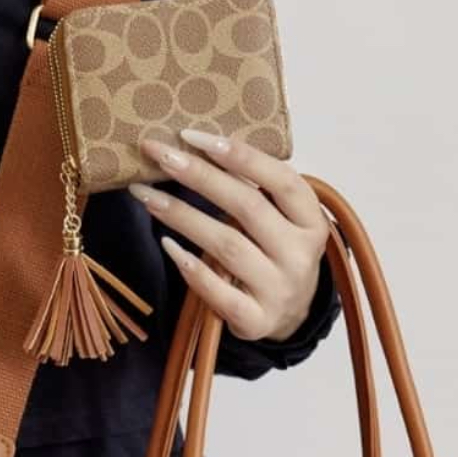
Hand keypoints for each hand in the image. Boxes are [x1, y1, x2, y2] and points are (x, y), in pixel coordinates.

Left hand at [132, 130, 329, 342]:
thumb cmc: (274, 256)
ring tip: (147, 195)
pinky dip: (190, 266)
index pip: (280, 179)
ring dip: (181, 215)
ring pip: (226, 245)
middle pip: (247, 207)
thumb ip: (254, 193)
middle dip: (198, 176)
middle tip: (159, 154)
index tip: (192, 136)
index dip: (239, 155)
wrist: (289, 317)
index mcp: (311, 222)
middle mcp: (300, 255)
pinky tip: (168, 245)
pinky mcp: (256, 320)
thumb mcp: (280, 222)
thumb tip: (193, 149)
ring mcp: (279, 290)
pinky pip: (217, 291)